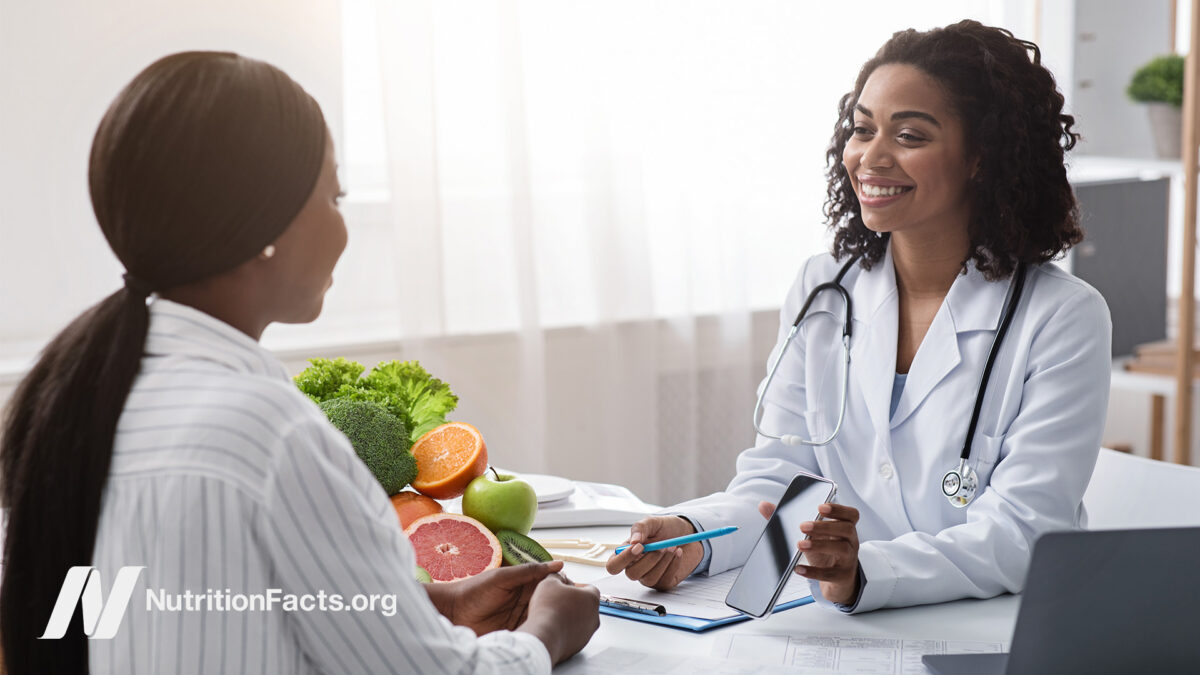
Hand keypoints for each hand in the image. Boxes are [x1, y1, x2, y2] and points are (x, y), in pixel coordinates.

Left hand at [426, 561, 563, 635]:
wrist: (454, 612)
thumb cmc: (474, 590)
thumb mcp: (503, 577)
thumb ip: (529, 571)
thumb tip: (558, 564)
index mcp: (524, 582)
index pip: (549, 583)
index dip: (562, 586)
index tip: (574, 590)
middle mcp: (526, 598)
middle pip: (549, 602)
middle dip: (560, 605)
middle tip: (572, 609)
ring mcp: (521, 615)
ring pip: (543, 617)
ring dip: (552, 620)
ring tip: (563, 623)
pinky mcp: (516, 630)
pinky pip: (533, 631)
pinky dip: (540, 632)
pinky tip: (547, 633)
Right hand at [517, 573, 599, 664]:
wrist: (543, 636)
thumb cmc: (548, 609)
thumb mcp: (549, 582)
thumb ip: (557, 576)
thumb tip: (559, 576)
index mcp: (592, 599)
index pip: (589, 588)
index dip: (576, 586)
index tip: (565, 587)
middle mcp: (594, 617)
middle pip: (586, 605)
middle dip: (573, 602)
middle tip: (557, 600)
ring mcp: (587, 633)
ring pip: (580, 621)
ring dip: (569, 617)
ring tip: (553, 614)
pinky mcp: (579, 646)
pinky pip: (573, 634)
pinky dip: (565, 630)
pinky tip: (552, 627)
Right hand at [604, 515, 702, 589]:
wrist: (686, 534)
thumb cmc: (665, 528)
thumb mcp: (652, 522)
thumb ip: (640, 528)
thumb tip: (634, 542)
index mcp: (626, 553)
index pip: (613, 565)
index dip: (623, 559)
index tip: (640, 547)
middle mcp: (635, 567)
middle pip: (632, 574)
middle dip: (649, 560)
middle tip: (662, 546)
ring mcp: (649, 577)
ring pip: (649, 579)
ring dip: (663, 562)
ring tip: (672, 547)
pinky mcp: (664, 582)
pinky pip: (665, 581)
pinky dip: (673, 565)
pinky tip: (678, 553)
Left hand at [759, 501, 861, 604]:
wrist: (837, 579)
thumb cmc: (824, 551)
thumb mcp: (810, 535)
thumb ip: (788, 518)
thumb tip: (764, 506)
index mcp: (844, 527)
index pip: (851, 514)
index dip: (838, 509)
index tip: (820, 507)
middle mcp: (851, 541)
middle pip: (846, 529)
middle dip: (824, 526)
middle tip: (803, 526)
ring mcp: (849, 559)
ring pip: (842, 549)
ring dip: (820, 545)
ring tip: (800, 545)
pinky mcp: (842, 576)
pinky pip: (831, 574)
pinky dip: (814, 572)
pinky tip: (798, 569)